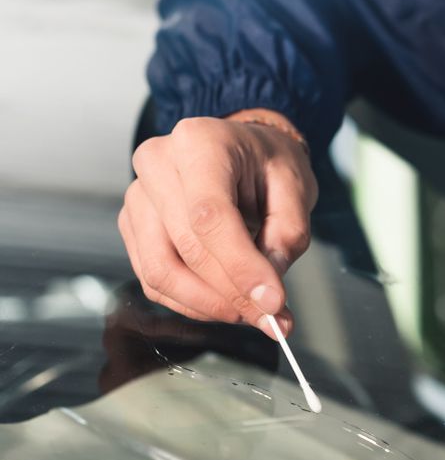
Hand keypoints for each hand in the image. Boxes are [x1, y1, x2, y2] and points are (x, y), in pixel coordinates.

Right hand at [119, 110, 317, 338]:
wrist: (242, 149)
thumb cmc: (268, 162)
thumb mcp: (295, 187)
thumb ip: (287, 237)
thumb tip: (267, 294)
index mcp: (199, 142)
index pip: (210, 215)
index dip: (240, 266)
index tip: (273, 302)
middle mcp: (157, 164)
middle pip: (185, 247)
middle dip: (231, 293)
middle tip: (273, 317)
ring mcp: (137, 196)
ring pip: (161, 271)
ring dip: (208, 305)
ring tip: (251, 310)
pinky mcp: (133, 226)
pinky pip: (154, 278)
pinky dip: (191, 301)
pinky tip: (225, 303)